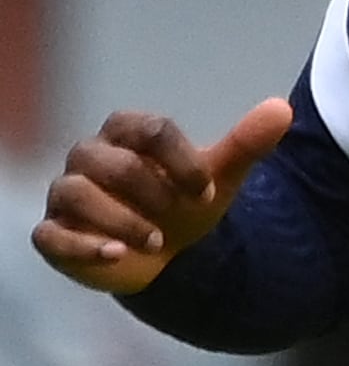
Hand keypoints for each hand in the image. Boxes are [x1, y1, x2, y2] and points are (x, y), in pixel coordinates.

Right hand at [29, 100, 293, 294]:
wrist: (167, 252)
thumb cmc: (186, 202)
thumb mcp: (219, 176)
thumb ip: (246, 143)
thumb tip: (281, 109)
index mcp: (127, 133)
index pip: (149, 129)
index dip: (182, 161)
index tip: (207, 191)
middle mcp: (90, 157)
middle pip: (112, 162)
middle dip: (152, 191)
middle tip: (178, 218)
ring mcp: (66, 194)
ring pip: (75, 192)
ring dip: (120, 220)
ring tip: (157, 242)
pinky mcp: (53, 233)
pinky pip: (51, 234)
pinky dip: (82, 245)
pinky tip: (117, 255)